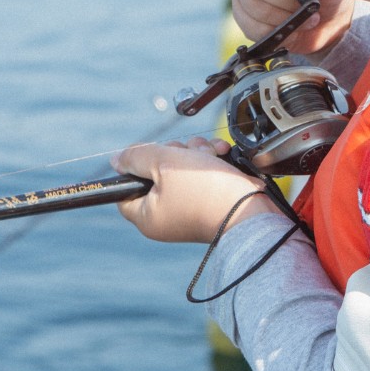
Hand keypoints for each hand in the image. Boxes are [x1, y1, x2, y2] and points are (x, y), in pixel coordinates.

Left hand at [112, 137, 275, 242]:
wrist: (252, 211)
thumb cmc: (207, 190)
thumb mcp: (164, 162)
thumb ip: (136, 156)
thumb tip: (117, 160)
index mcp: (147, 216)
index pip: (126, 188)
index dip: (135, 166)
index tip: (149, 155)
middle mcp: (166, 217)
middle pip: (157, 173)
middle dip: (174, 153)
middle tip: (185, 153)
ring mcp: (189, 210)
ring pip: (182, 170)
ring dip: (195, 153)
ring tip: (210, 154)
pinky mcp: (210, 203)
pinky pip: (202, 176)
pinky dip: (210, 162)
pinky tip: (221, 155)